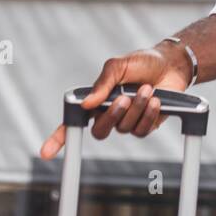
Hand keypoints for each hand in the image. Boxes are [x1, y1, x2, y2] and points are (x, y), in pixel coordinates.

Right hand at [39, 45, 192, 158]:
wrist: (170, 64)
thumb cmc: (142, 62)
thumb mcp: (119, 65)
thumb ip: (103, 82)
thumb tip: (87, 103)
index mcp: (97, 100)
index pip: (74, 121)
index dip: (59, 138)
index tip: (45, 153)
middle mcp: (110, 113)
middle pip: (99, 131)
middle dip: (112, 116)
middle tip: (125, 97)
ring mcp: (128, 121)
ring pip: (124, 128)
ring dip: (136, 108)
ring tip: (148, 89)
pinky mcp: (146, 125)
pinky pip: (141, 130)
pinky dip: (148, 115)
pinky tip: (156, 101)